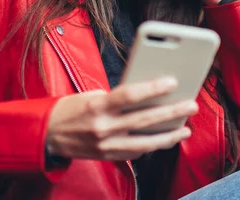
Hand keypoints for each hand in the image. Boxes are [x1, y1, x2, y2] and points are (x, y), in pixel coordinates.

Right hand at [46, 77, 197, 160]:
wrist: (48, 135)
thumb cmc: (71, 109)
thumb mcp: (91, 95)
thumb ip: (117, 97)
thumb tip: (147, 95)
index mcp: (98, 106)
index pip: (130, 95)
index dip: (153, 88)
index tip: (173, 82)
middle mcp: (103, 128)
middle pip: (144, 119)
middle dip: (171, 112)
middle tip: (191, 105)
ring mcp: (106, 146)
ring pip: (145, 143)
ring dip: (168, 136)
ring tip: (185, 129)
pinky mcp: (108, 157)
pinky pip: (136, 152)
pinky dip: (151, 145)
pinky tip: (163, 138)